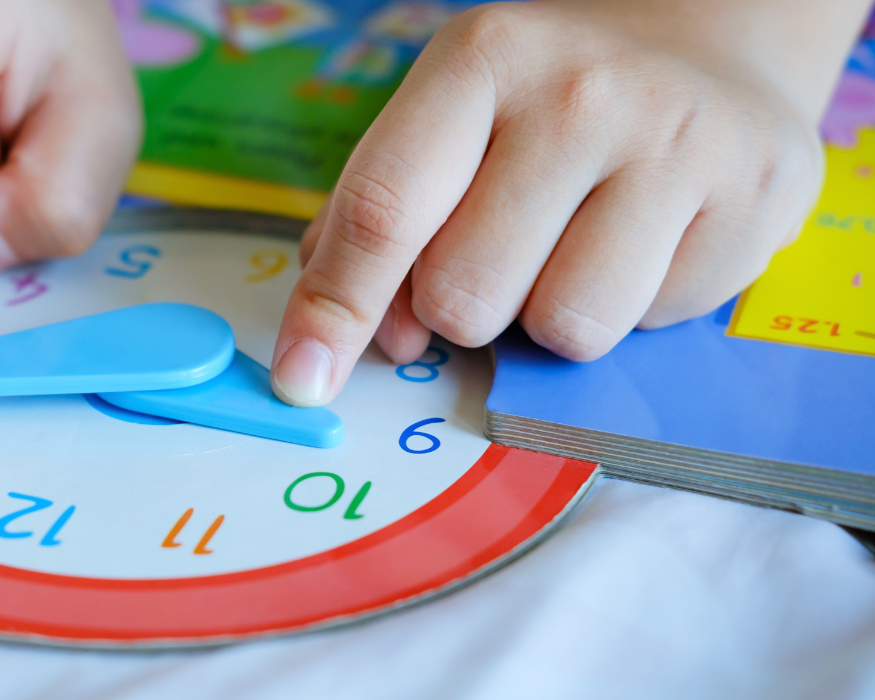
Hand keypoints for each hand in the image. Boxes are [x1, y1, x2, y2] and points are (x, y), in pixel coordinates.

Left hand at [270, 0, 866, 406]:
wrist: (707, 47)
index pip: (385, 209)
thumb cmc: (544, 109)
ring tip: (581, 244)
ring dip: (553, 314)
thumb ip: (374, 224)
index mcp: (479, 60)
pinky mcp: (757, 198)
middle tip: (506, 251)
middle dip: (466, 306)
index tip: (303, 380)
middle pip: (465, 296)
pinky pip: (650, 325)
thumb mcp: (445, 127)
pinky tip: (650, 238)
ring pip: (564, 330)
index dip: (335, 308)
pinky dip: (635, 305)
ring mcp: (678, 141)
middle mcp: (580, 92)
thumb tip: (357, 341)